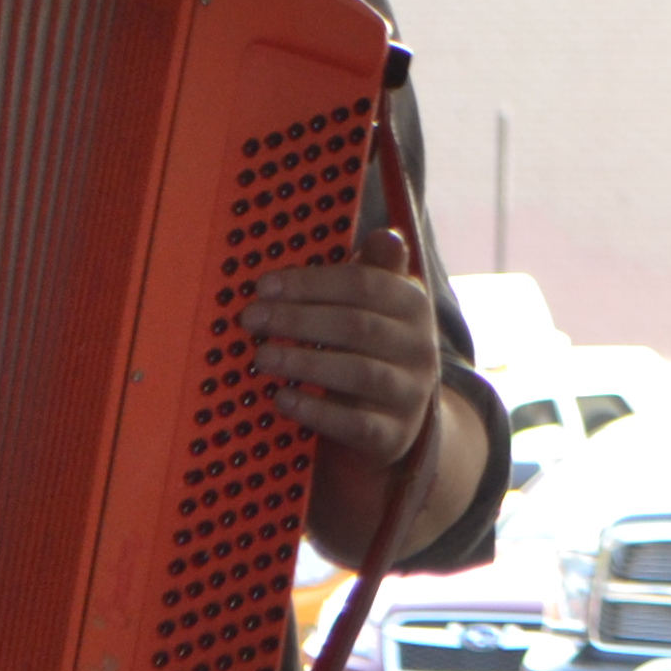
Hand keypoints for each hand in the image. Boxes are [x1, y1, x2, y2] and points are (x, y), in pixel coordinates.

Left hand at [247, 229, 442, 465]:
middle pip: (356, 326)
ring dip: (303, 363)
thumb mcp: (377, 307)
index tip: (264, 286)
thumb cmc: (371, 346)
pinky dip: (315, 410)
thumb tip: (386, 235)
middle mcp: (419, 347)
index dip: (311, 283)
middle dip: (297, 320)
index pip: (365, 284)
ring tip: (261, 356)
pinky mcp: (393, 435)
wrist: (397, 416)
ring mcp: (409, 393)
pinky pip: (354, 423)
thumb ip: (374, 271)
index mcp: (413, 304)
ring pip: (358, 373)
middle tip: (251, 319)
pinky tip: (281, 397)